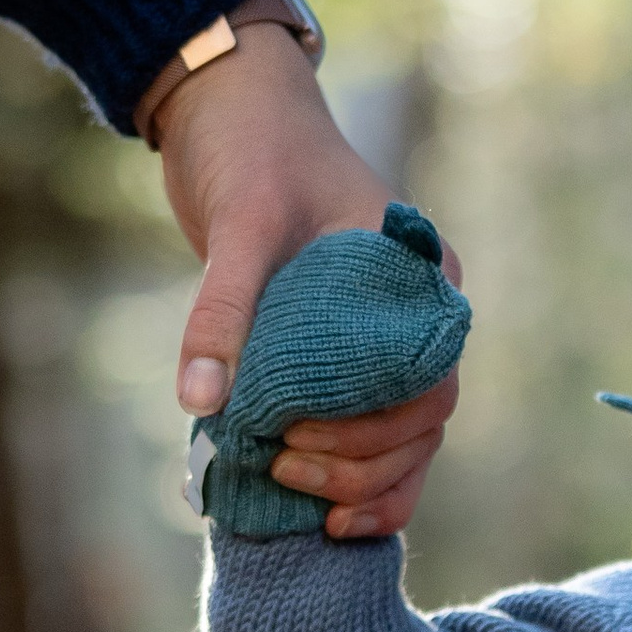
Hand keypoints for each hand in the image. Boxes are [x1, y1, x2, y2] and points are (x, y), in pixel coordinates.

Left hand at [157, 23, 460, 540]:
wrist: (232, 113)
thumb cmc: (253, 151)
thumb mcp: (241, 224)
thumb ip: (225, 310)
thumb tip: (202, 403)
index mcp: (420, 277)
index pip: (429, 378)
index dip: (378, 428)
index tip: (302, 437)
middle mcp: (417, 316)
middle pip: (423, 420)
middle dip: (361, 462)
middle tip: (282, 467)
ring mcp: (387, 341)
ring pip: (407, 441)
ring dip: (359, 482)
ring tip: (290, 494)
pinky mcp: (350, 360)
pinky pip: (376, 438)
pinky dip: (355, 484)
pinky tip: (320, 519)